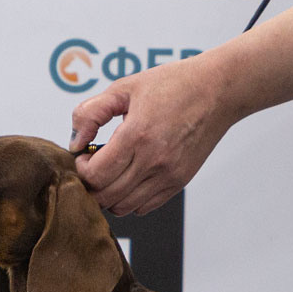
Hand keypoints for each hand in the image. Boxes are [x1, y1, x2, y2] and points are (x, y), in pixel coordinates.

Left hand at [70, 56, 237, 215]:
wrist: (217, 91)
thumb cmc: (173, 84)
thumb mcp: (124, 87)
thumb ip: (91, 113)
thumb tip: (75, 143)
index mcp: (137, 135)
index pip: (96, 174)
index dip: (82, 169)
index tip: (85, 155)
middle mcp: (154, 160)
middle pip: (106, 196)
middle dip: (91, 185)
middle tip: (93, 166)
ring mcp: (169, 175)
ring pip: (124, 207)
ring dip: (108, 195)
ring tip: (110, 173)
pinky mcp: (179, 181)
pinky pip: (145, 207)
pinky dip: (129, 199)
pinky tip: (129, 177)